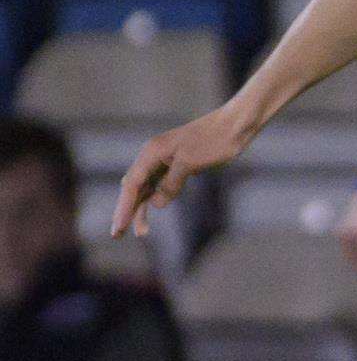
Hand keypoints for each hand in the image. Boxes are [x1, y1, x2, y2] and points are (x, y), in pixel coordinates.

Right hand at [112, 105, 250, 238]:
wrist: (235, 124)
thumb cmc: (215, 140)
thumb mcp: (191, 163)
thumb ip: (171, 183)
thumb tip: (156, 204)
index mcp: (152, 152)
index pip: (132, 185)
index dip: (125, 208)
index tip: (119, 228)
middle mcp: (153, 154)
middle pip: (134, 187)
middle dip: (126, 210)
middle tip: (118, 235)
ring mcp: (165, 158)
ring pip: (146, 186)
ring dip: (141, 207)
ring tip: (140, 232)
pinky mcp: (178, 162)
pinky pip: (159, 182)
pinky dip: (155, 197)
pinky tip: (153, 208)